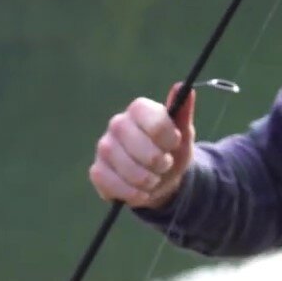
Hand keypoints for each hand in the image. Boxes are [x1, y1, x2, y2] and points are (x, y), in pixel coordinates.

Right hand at [89, 83, 196, 208]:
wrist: (161, 179)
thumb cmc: (172, 152)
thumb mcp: (184, 134)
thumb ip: (183, 112)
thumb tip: (182, 87)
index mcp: (139, 110)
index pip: (154, 122)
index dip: (169, 138)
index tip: (174, 144)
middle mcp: (117, 124)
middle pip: (139, 145)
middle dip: (158, 161)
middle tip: (164, 164)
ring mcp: (104, 147)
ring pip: (126, 167)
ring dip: (147, 180)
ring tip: (154, 179)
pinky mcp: (97, 171)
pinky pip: (112, 184)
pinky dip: (132, 193)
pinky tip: (142, 192)